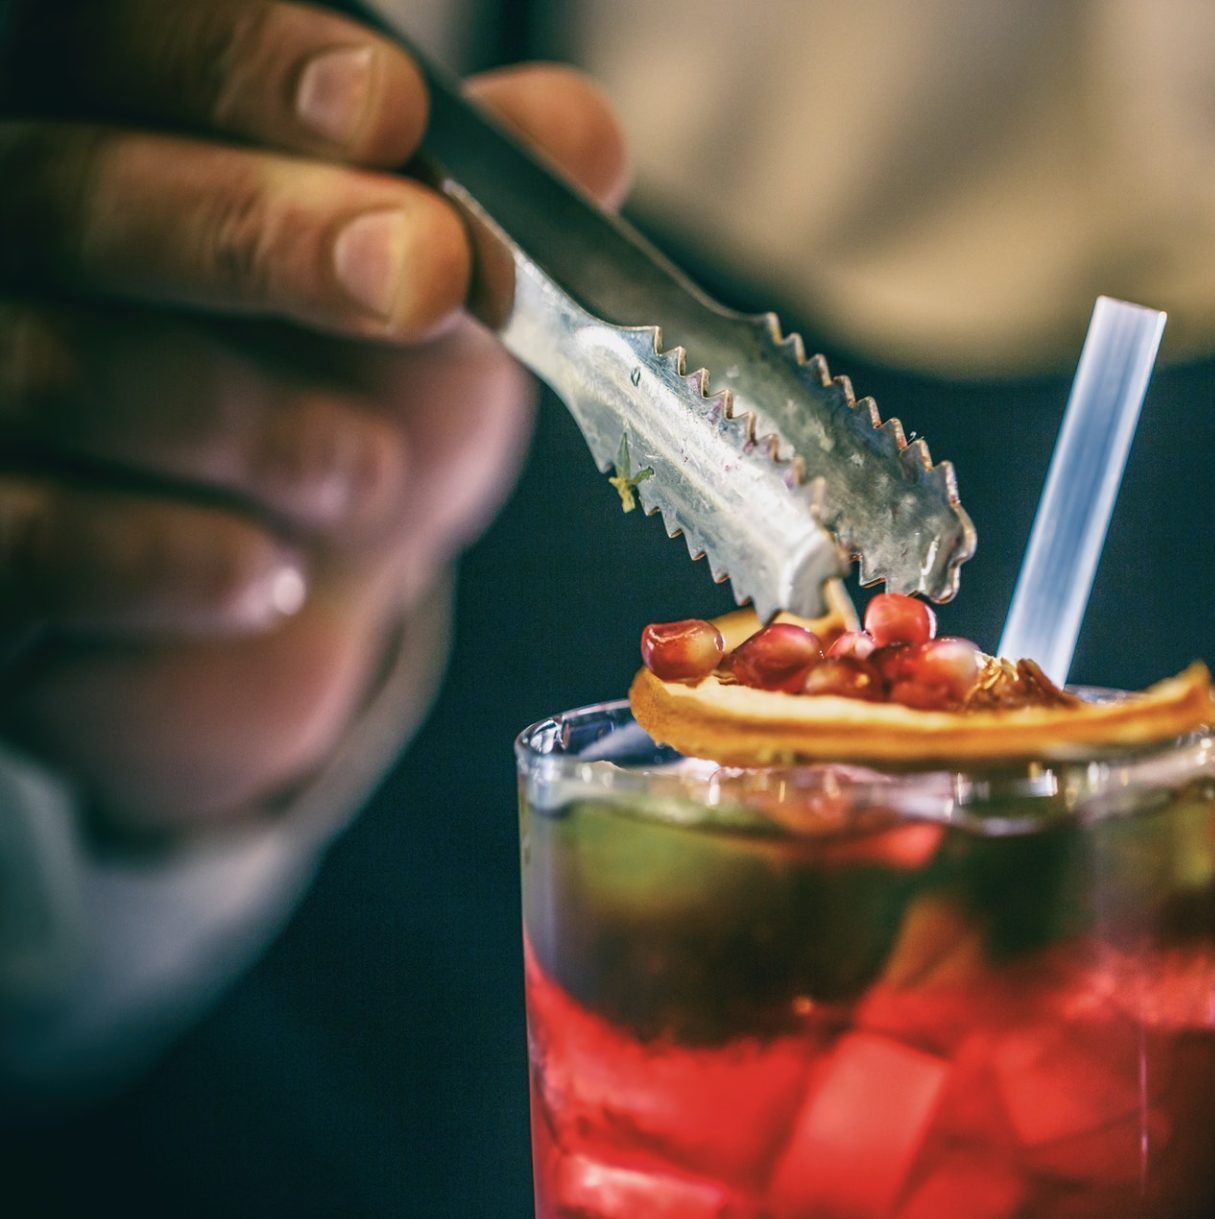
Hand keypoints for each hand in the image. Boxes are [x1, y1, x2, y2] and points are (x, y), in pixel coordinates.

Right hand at [0, 2, 626, 832]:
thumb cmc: (353, 396)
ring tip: (365, 477)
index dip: (247, 68)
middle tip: (427, 280)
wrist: (294, 586)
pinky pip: (33, 539)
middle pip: (75, 193)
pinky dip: (174, 558)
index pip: (132, 47)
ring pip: (58, 368)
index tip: (393, 113)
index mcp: (112, 129)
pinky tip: (273, 574)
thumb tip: (577, 136)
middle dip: (266, 235)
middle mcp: (16, 233)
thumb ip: (490, 201)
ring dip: (256, 427)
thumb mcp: (439, 292)